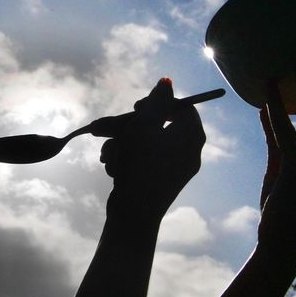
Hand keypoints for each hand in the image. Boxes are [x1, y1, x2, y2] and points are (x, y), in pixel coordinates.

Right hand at [100, 78, 205, 220]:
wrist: (133, 215)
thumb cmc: (140, 166)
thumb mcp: (144, 126)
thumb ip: (156, 101)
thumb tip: (167, 81)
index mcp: (192, 136)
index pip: (181, 106)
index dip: (156, 103)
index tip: (135, 108)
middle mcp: (189, 151)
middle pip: (158, 126)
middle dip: (126, 128)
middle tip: (104, 129)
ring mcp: (176, 168)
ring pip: (146, 143)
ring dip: (122, 145)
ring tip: (108, 155)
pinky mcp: (162, 181)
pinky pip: (145, 160)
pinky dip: (127, 160)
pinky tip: (113, 168)